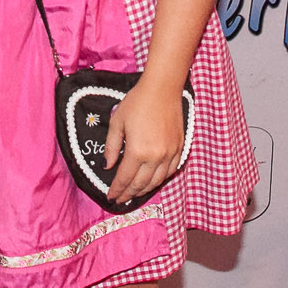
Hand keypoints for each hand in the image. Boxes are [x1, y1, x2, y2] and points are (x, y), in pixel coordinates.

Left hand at [103, 81, 184, 203]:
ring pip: (157, 181)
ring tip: (134, 193)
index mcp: (137, 151)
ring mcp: (170, 154)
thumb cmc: (137, 102)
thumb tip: (108, 166)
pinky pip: (171, 171)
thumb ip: (111, 146)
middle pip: (140, 184)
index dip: (117, 190)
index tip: (110, 197)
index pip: (125, 178)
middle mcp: (155, 157)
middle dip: (129, 194)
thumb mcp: (117, 122)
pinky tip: (153, 181)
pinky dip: (161, 180)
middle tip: (120, 199)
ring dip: (144, 190)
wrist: (163, 88)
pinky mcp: (179, 148)